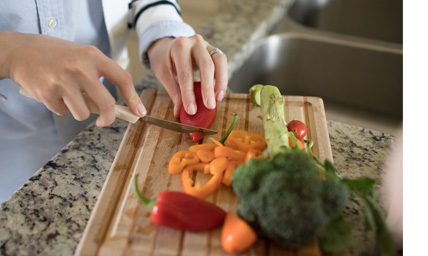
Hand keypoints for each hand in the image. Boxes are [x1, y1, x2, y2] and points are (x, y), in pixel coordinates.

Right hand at [1, 32, 145, 126]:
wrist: (22, 51)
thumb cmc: (59, 56)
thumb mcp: (83, 57)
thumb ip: (100, 76)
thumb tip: (118, 106)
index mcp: (93, 56)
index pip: (122, 78)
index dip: (133, 98)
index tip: (139, 112)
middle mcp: (80, 67)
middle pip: (106, 103)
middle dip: (108, 118)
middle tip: (105, 121)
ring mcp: (63, 80)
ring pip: (83, 113)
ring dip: (78, 111)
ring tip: (69, 97)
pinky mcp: (47, 92)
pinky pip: (63, 112)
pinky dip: (60, 107)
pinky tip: (53, 92)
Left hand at [147, 35, 227, 116]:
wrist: (166, 45)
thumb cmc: (164, 59)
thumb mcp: (163, 74)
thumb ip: (173, 92)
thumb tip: (180, 112)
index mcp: (179, 46)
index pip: (186, 73)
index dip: (189, 93)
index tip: (191, 110)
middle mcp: (195, 42)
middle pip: (206, 65)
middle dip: (208, 88)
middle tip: (209, 106)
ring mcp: (206, 44)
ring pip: (220, 61)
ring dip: (221, 82)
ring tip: (218, 99)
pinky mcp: (213, 50)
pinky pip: (222, 63)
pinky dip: (222, 78)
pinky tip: (218, 92)